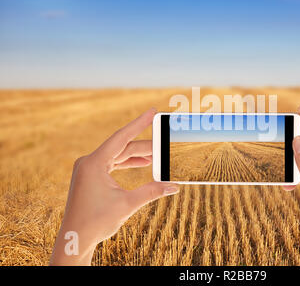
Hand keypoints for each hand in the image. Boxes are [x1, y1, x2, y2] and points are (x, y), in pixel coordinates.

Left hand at [50, 108, 179, 264]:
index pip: (121, 137)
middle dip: (144, 146)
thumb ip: (151, 191)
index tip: (152, 112)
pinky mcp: (90, 176)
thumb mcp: (128, 204)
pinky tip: (142, 163)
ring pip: (117, 155)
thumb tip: (173, 186)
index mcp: (94, 163)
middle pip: (122, 147)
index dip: (139, 124)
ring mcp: (88, 169)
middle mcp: (89, 162)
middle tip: (163, 143)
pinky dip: (127, 163)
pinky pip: (111, 163)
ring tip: (156, 155)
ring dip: (136, 155)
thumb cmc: (96, 222)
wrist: (75, 238)